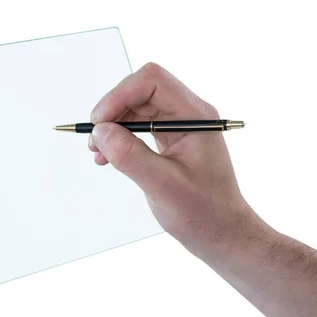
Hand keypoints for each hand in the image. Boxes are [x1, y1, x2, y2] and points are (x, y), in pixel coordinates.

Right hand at [89, 62, 252, 247]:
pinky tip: (107, 157)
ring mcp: (179, 126)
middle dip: (112, 110)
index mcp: (196, 117)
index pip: (152, 82)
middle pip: (141, 91)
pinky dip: (119, 137)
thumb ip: (131, 156)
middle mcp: (188, 115)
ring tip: (97, 151)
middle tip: (94, 140)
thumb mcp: (164, 186)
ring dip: (112, 124)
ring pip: (136, 107)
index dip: (120, 95)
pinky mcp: (170, 139)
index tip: (99, 123)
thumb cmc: (204, 213)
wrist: (222, 233)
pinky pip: (138, 125)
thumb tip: (100, 132)